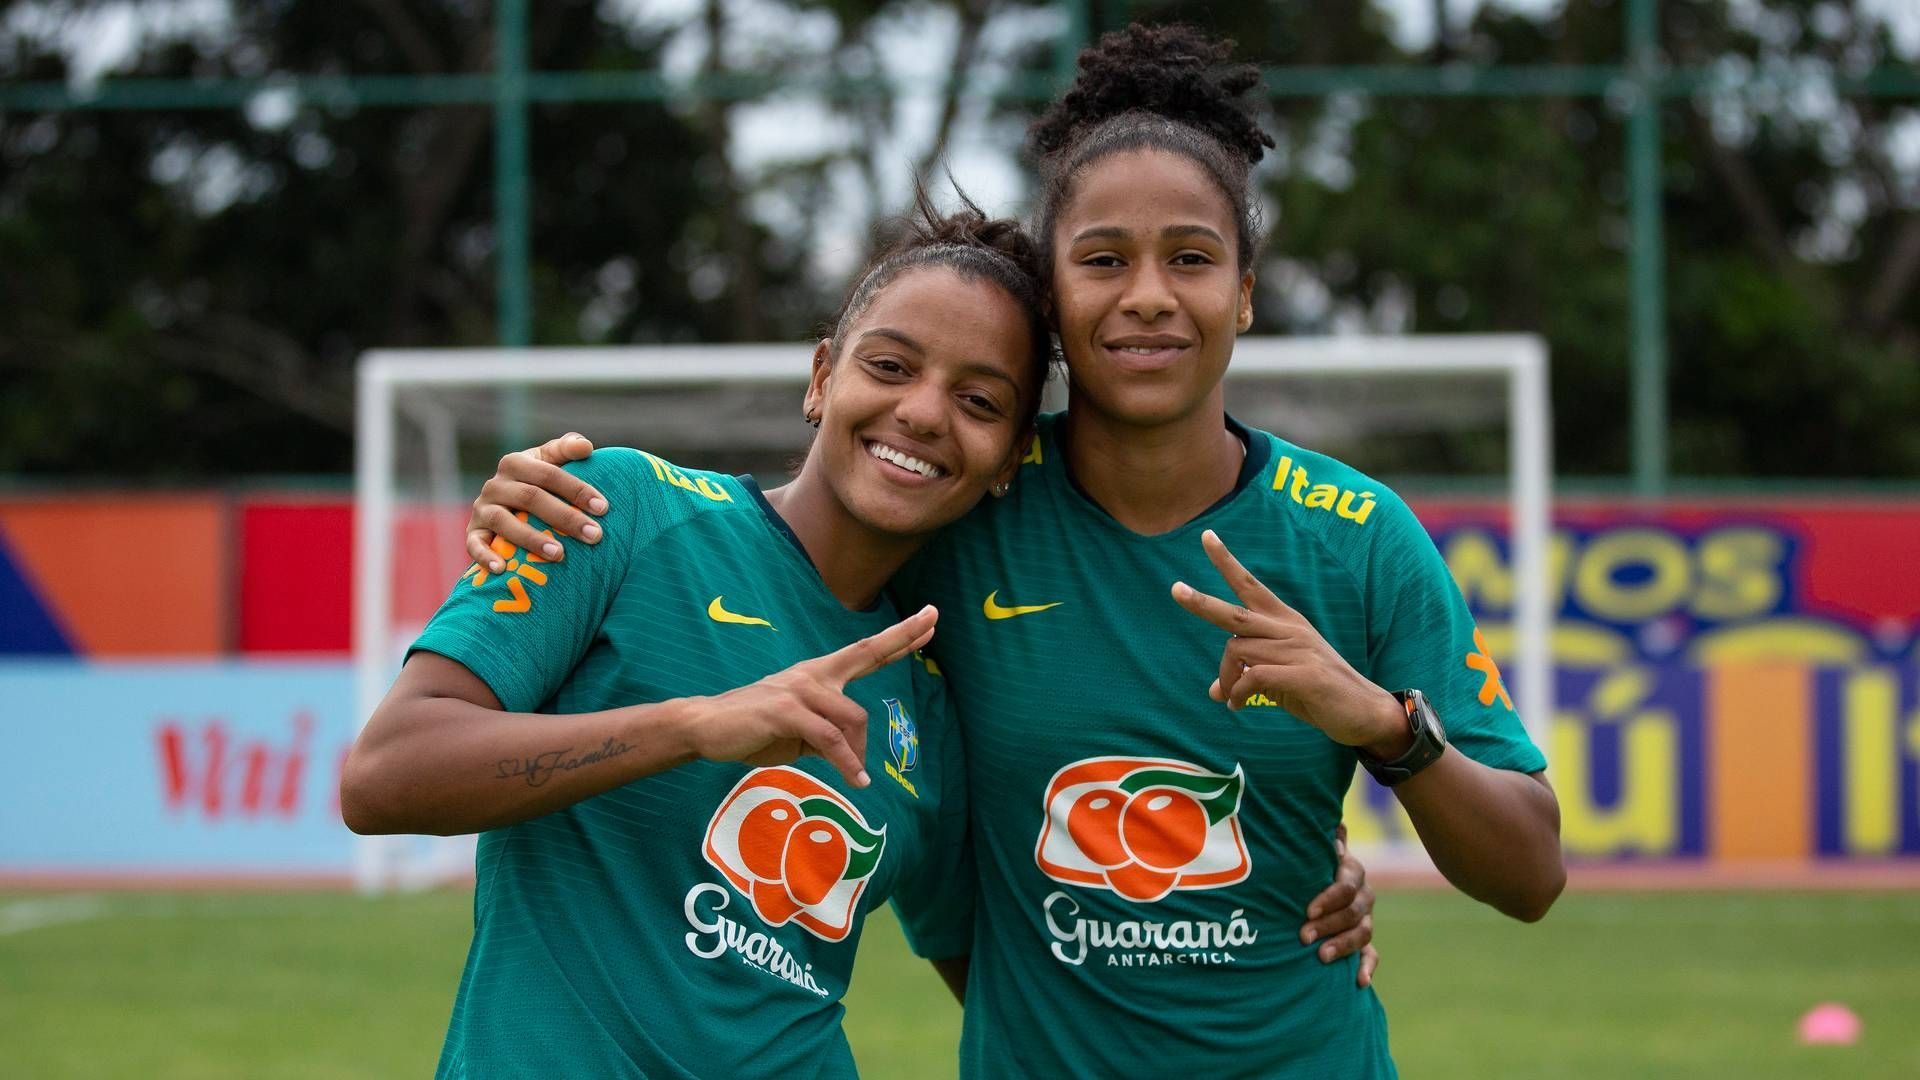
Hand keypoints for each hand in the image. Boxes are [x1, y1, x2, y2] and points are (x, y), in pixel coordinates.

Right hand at [467, 432, 606, 571]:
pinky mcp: (473, 532)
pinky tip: (502, 569)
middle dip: (565, 517)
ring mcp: (481, 509)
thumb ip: (566, 449)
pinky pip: (474, 545)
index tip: (603, 508)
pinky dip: (485, 556)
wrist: (505, 502)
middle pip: (531, 498)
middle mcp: (495, 484)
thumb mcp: (550, 461)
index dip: (576, 489)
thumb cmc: (538, 481)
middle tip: (594, 536)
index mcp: (515, 462)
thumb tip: (586, 447)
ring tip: (560, 555)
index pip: (549, 474)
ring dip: (532, 539)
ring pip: (504, 522)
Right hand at [681, 606, 938, 787]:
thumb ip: (827, 734)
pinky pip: (830, 738)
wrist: (706, 727)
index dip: (898, 638)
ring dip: (857, 751)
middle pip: (867, 652)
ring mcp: (800, 689)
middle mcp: (814, 675)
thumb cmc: (754, 728)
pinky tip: (854, 779)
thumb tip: (847, 752)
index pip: (866, 653)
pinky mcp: (786, 711)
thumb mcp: (800, 734)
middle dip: (902, 636)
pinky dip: (845, 761)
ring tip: (854, 776)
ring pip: (852, 718)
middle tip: (933, 617)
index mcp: (818, 675)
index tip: (927, 621)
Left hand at [1171, 530, 1406, 754]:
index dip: (1226, 562)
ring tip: (1233, 697)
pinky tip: (1238, 706)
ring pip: (1238, 651)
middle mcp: (1289, 629)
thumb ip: (1248, 678)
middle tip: (1174, 589)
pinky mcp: (1303, 674)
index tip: (1206, 536)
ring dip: (1227, 679)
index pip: (1250, 584)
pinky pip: (1252, 677)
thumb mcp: (1278, 683)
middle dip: (1202, 602)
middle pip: (1234, 612)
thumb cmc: (1319, 694)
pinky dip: (1238, 692)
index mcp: (1284, 622)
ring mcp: (1297, 649)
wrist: (1364, 713)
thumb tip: (1215, 692)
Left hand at [1300, 823, 1379, 987]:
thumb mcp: (1312, 851)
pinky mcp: (1363, 942)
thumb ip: (1322, 839)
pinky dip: (1366, 968)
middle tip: (1303, 936)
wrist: (1313, 889)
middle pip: (1354, 912)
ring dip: (1343, 945)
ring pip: (1362, 933)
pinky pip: (1371, 955)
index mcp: (1350, 872)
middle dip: (1329, 924)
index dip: (1328, 897)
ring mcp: (1365, 919)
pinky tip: (1359, 982)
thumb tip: (1334, 825)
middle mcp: (1362, 895)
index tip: (1307, 910)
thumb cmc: (1308, 865)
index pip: (1345, 885)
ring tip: (1322, 957)